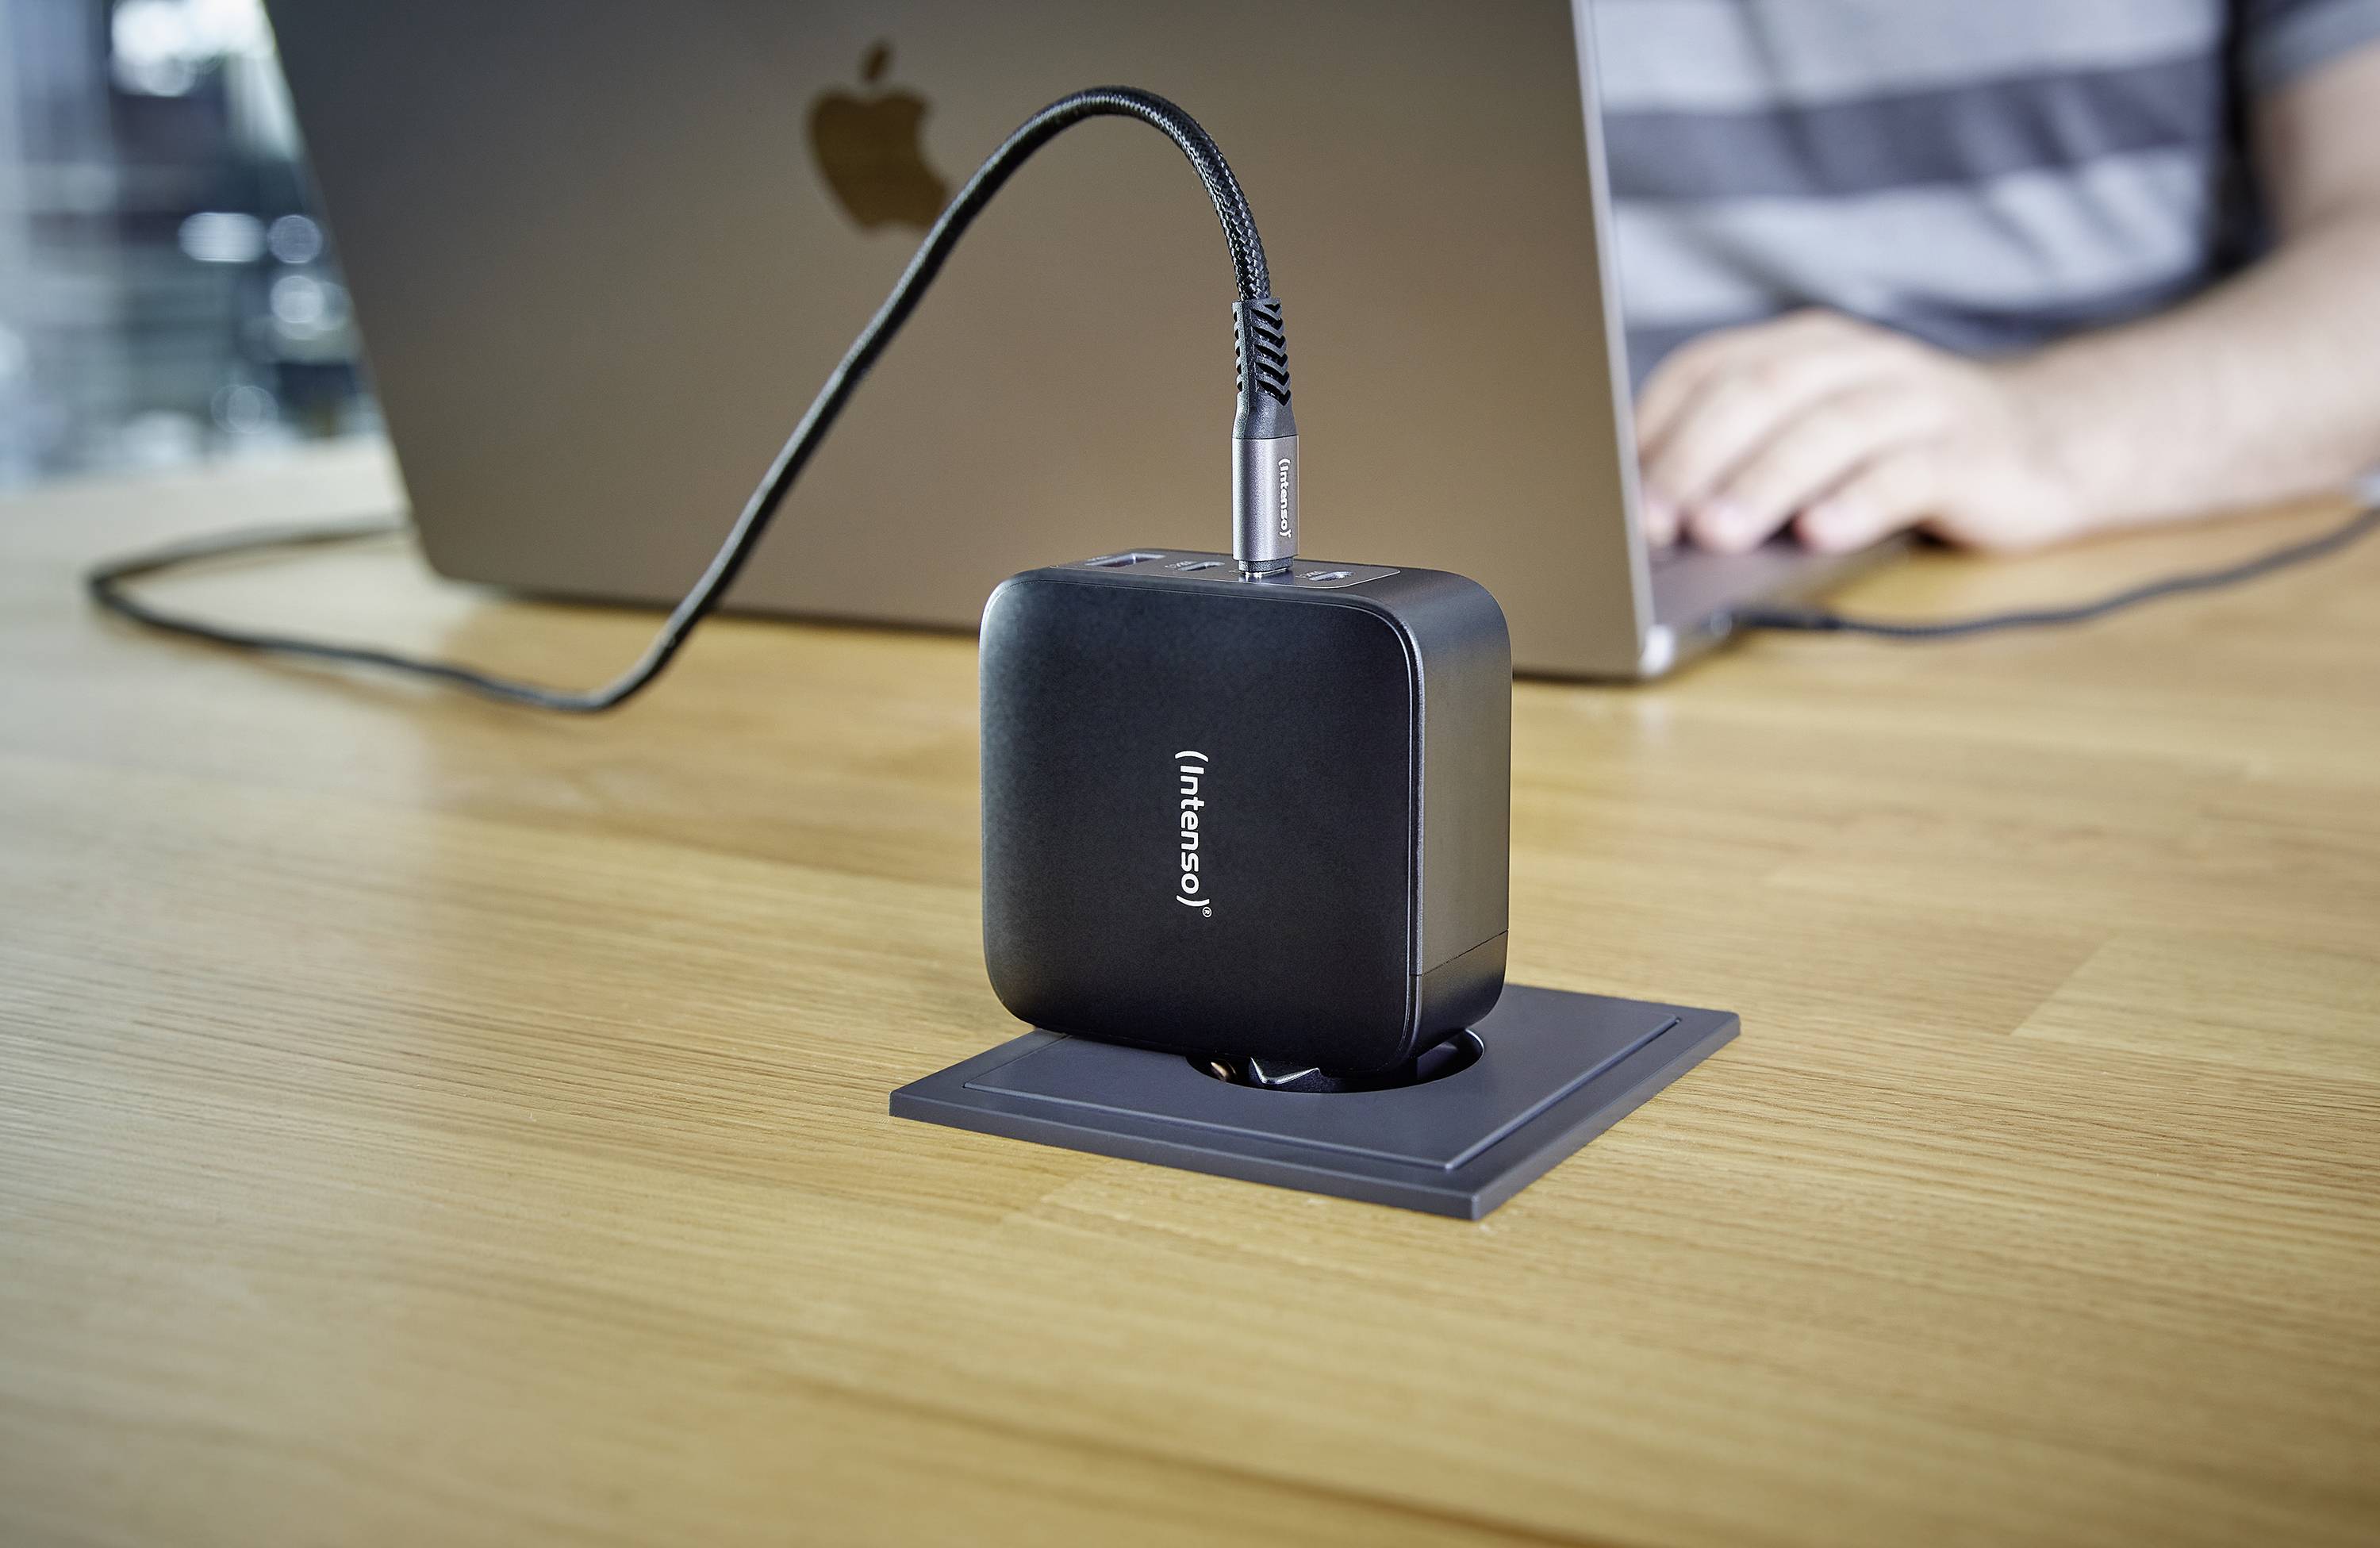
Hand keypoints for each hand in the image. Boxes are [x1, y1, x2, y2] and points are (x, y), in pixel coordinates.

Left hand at [1634, 309, 2093, 553]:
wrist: (2045, 443)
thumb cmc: (1894, 450)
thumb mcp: (1810, 439)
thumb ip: (1740, 456)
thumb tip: (1643, 514)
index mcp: (1801, 347)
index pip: (1710, 370)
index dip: (1658, 428)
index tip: (1613, 490)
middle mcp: (1855, 359)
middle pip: (1761, 393)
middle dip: (1696, 458)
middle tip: (1652, 520)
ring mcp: (1916, 400)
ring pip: (1830, 429)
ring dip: (1765, 481)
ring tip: (1717, 531)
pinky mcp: (1970, 452)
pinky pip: (1908, 472)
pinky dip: (1859, 501)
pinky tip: (1820, 532)